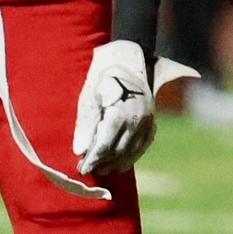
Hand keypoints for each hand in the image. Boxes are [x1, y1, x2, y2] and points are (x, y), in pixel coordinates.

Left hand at [72, 39, 155, 175]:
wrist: (128, 62)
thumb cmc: (102, 78)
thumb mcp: (89, 97)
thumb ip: (86, 124)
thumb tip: (80, 150)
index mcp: (120, 114)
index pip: (105, 146)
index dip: (93, 160)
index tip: (82, 169)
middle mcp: (137, 121)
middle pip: (118, 153)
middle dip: (103, 164)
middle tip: (90, 170)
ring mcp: (147, 123)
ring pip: (132, 153)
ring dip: (116, 164)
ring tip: (102, 169)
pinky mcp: (152, 123)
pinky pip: (142, 147)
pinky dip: (131, 157)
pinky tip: (120, 162)